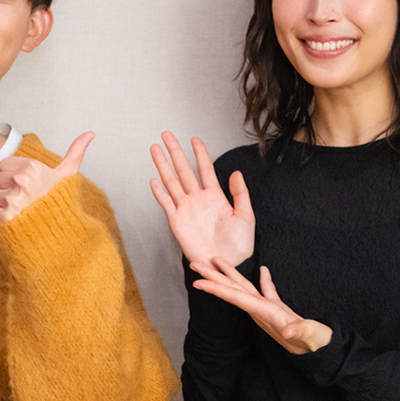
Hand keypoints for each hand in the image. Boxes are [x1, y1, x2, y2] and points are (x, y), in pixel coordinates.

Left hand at [0, 132, 95, 224]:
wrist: (62, 233)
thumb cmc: (62, 204)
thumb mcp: (68, 175)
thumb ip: (75, 151)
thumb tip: (90, 133)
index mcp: (33, 168)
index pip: (3, 165)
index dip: (12, 176)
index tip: (24, 186)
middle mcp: (21, 181)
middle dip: (4, 189)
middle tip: (20, 199)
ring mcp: (13, 199)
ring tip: (16, 210)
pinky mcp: (5, 217)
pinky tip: (9, 219)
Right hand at [149, 132, 253, 266]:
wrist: (226, 265)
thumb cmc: (239, 244)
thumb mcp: (246, 217)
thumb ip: (240, 194)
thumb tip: (235, 172)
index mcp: (215, 196)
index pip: (205, 169)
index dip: (200, 153)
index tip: (194, 138)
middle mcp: (198, 199)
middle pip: (183, 170)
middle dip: (175, 152)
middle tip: (166, 135)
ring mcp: (186, 209)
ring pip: (171, 182)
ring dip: (163, 166)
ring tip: (155, 149)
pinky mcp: (177, 222)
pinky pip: (166, 204)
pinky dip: (159, 193)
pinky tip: (153, 180)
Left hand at [190, 260, 331, 354]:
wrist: (322, 355)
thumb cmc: (317, 345)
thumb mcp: (311, 337)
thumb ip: (299, 331)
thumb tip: (287, 331)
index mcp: (266, 314)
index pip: (236, 298)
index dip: (217, 289)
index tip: (198, 281)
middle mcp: (262, 312)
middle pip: (233, 290)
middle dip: (214, 277)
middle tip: (195, 263)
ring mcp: (270, 311)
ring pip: (246, 288)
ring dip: (231, 275)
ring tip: (217, 260)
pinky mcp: (281, 311)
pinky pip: (268, 292)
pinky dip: (264, 281)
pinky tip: (262, 270)